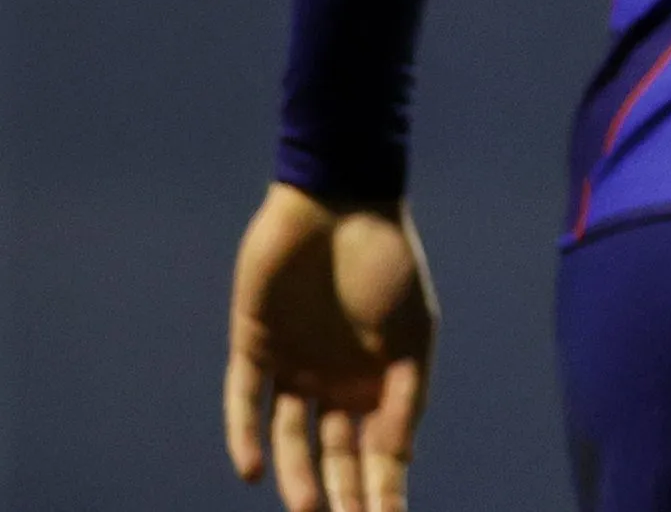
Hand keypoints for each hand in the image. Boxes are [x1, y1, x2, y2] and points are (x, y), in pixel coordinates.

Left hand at [225, 184, 434, 511]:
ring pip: (290, 435)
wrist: (340, 201)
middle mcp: (336, 380)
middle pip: (336, 453)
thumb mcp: (415, 335)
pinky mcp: (253, 345)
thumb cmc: (389, 263)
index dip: (384, 490)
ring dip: (296, 474)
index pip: (382, 451)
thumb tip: (398, 461)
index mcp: (381, 380)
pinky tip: (250, 468)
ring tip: (305, 508)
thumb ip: (404, 398)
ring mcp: (294, 365)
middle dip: (341, 494)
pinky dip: (245, 434)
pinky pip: (244, 401)